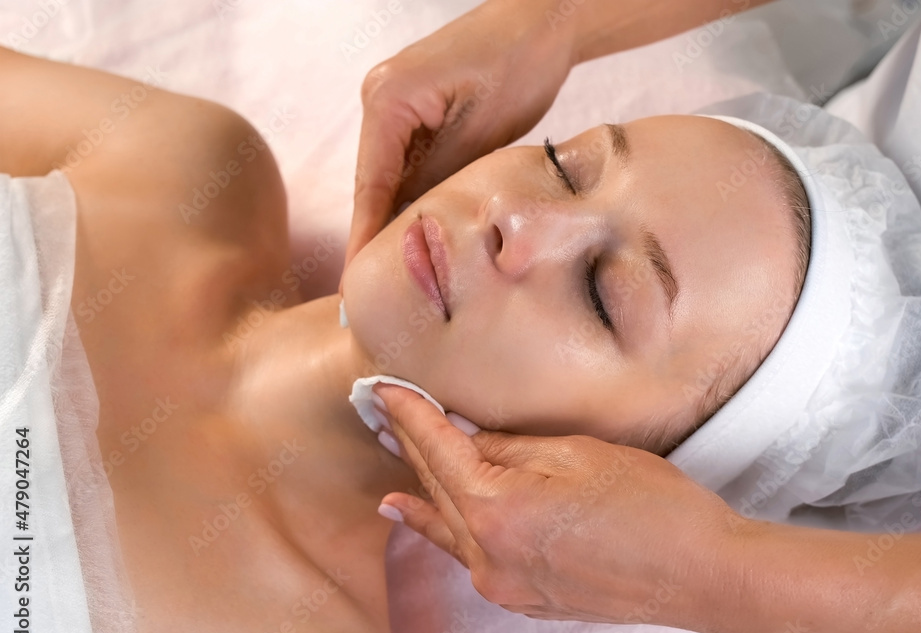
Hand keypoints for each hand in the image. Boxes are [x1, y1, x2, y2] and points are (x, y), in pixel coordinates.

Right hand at [342, 0, 572, 287]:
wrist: (542, 19)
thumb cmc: (518, 65)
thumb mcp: (481, 134)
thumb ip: (440, 182)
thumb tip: (412, 235)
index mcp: (387, 100)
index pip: (370, 186)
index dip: (364, 239)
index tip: (355, 285)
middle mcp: (379, 99)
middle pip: (373, 184)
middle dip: (377, 237)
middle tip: (375, 295)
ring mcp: (394, 102)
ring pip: (391, 177)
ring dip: (397, 221)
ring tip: (396, 276)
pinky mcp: (415, 108)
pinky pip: (408, 162)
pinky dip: (415, 196)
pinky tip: (420, 232)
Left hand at [373, 383, 747, 632]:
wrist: (700, 574)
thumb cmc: (652, 506)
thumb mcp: (577, 454)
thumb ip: (509, 448)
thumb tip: (467, 438)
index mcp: (499, 510)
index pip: (439, 449)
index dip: (410, 413)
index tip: (384, 387)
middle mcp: (488, 555)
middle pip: (436, 485)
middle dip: (407, 443)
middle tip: (378, 409)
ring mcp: (502, 583)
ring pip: (445, 522)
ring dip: (418, 482)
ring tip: (387, 448)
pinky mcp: (521, 597)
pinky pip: (465, 552)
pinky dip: (440, 525)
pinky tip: (415, 511)